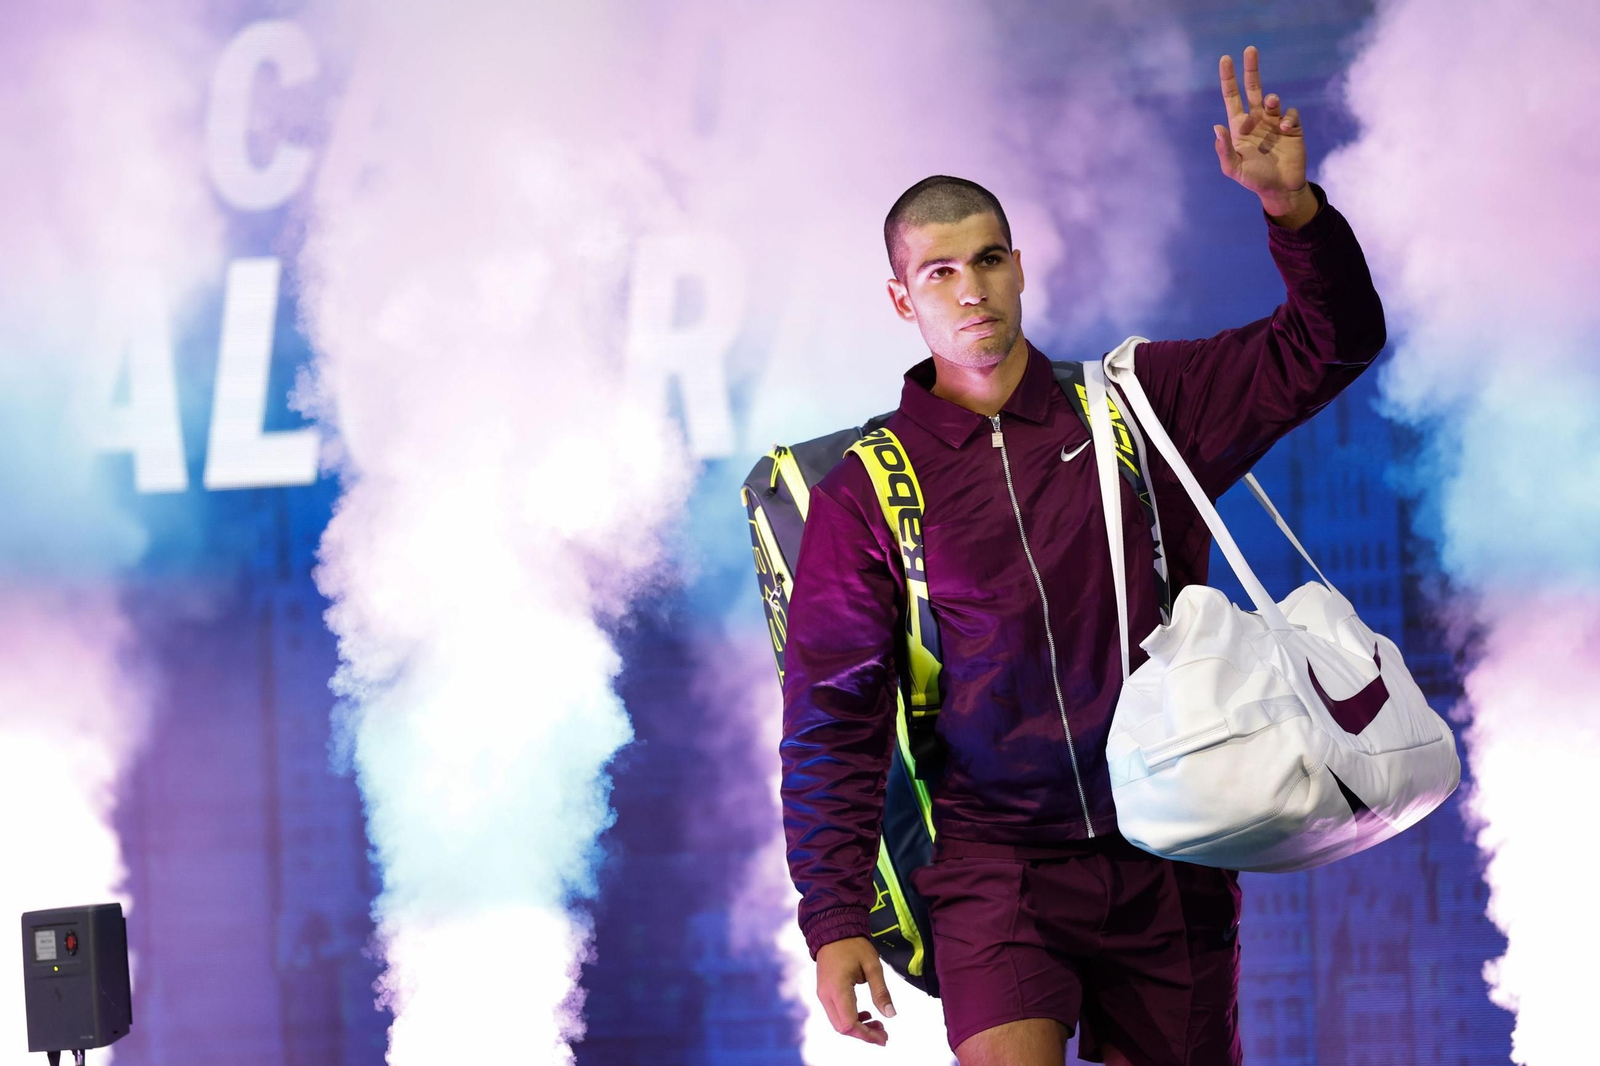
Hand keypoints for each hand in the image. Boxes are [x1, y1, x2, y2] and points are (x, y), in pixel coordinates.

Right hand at [815, 936, 895, 1045]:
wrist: (833, 931)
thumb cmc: (853, 946)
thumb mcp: (873, 966)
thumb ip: (881, 992)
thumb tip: (891, 1015)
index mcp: (838, 989)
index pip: (849, 1023)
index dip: (867, 1034)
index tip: (884, 1036)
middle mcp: (826, 996)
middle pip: (842, 1028)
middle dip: (864, 1034)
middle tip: (884, 1033)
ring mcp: (823, 995)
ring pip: (838, 1023)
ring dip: (858, 1028)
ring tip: (878, 1024)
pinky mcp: (824, 992)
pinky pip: (836, 1013)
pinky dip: (850, 1018)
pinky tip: (865, 1014)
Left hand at [1213, 45, 1309, 217]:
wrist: (1280, 189)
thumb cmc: (1254, 179)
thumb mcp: (1234, 169)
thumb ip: (1224, 150)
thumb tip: (1216, 128)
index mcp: (1239, 126)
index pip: (1232, 97)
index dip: (1228, 79)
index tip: (1226, 59)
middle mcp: (1257, 120)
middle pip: (1253, 88)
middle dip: (1251, 69)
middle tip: (1250, 49)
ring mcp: (1275, 123)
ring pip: (1273, 100)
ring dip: (1272, 99)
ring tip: (1271, 104)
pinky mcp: (1292, 128)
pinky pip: (1290, 114)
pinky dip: (1287, 118)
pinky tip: (1284, 129)